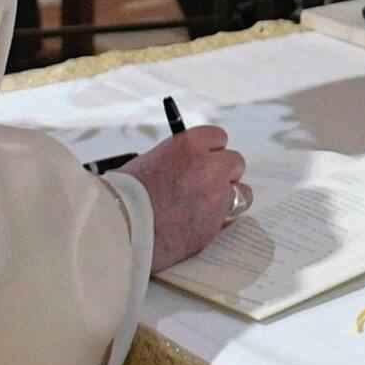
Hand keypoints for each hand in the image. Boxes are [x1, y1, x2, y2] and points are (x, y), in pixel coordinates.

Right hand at [117, 125, 247, 272]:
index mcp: (189, 144)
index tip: (205, 157)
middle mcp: (209, 166)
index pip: (218, 137)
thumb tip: (188, 166)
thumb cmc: (125, 194)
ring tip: (210, 205)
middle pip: (235, 162)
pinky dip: (222, 219)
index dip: (211, 149)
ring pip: (242, 192)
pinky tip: (204, 222)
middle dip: (223, 171)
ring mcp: (216, 196)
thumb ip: (176, 161)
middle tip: (207, 182)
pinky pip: (232, 217)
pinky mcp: (217, 224)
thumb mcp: (149, 162)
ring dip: (230, 196)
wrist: (121, 227)